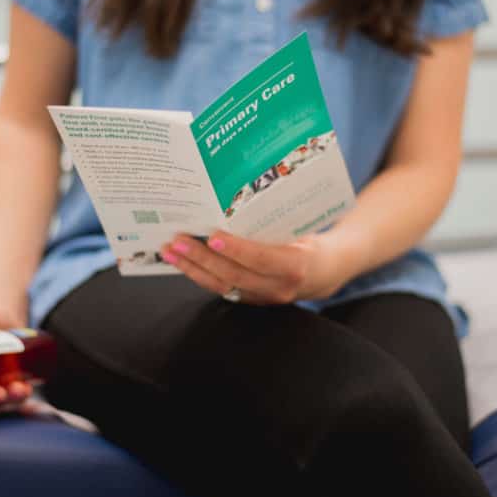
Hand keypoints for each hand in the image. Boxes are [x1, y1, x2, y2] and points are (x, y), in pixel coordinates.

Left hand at [160, 231, 346, 304]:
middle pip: (234, 275)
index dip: (237, 250)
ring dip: (192, 268)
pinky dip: (199, 274)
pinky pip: (221, 289)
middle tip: (178, 241)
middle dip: (202, 258)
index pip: (262, 259)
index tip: (213, 236)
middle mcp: (278, 287)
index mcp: (296, 265)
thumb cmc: (311, 241)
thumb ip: (276, 220)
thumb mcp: (302, 228)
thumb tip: (241, 197)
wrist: (325, 272)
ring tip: (170, 251)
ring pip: (222, 286)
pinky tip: (182, 262)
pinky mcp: (251, 300)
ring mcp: (263, 297)